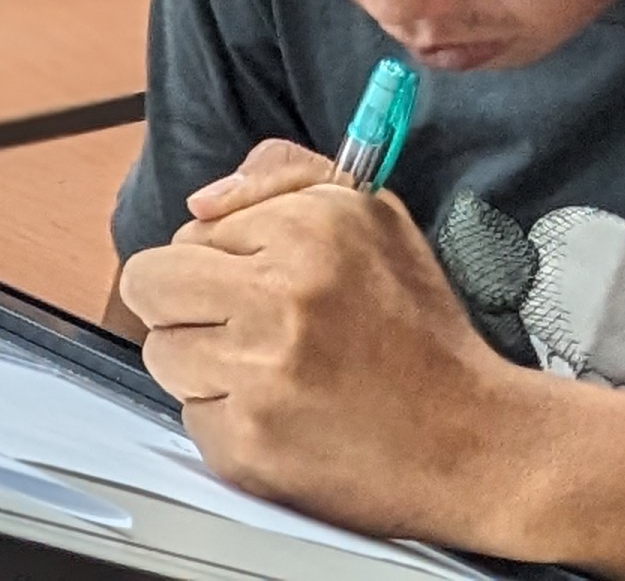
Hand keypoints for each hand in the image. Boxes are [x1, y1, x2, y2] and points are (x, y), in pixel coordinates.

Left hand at [117, 140, 540, 537]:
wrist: (477, 444)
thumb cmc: (419, 330)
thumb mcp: (370, 218)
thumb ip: (283, 176)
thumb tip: (199, 203)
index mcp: (307, 235)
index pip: (187, 232)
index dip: (221, 258)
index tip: (265, 281)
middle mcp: (278, 303)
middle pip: (148, 287)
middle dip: (185, 303)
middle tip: (242, 324)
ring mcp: (259, 381)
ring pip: (163, 354)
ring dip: (204, 362)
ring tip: (274, 372)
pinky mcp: (249, 449)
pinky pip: (191, 418)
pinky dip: (227, 419)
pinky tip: (284, 416)